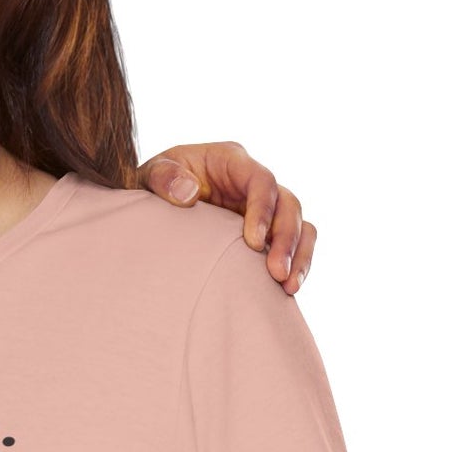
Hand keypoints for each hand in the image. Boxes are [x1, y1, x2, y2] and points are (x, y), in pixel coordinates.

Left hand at [141, 142, 315, 292]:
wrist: (154, 204)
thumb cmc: (157, 183)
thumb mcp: (151, 174)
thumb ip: (165, 178)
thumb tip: (189, 194)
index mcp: (232, 161)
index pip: (262, 180)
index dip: (263, 210)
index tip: (253, 243)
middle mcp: (254, 182)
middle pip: (288, 205)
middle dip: (286, 239)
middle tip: (276, 273)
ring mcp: (264, 207)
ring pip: (299, 225)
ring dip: (298, 255)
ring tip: (288, 287)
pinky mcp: (266, 230)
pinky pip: (294, 243)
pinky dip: (295, 264)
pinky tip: (286, 290)